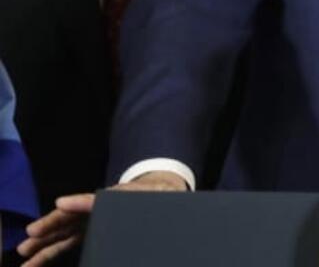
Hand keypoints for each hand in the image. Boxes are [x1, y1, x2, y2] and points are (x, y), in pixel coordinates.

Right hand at [17, 171, 186, 265]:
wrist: (160, 195)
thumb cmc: (156, 194)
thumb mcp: (155, 193)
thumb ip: (146, 195)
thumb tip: (144, 196)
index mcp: (111, 198)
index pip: (91, 201)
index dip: (76, 205)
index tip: (60, 206)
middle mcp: (94, 210)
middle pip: (68, 219)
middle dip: (47, 230)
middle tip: (27, 242)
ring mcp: (89, 222)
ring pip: (62, 234)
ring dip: (43, 248)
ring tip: (25, 259)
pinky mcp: (89, 232)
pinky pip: (67, 243)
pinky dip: (51, 252)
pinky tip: (37, 262)